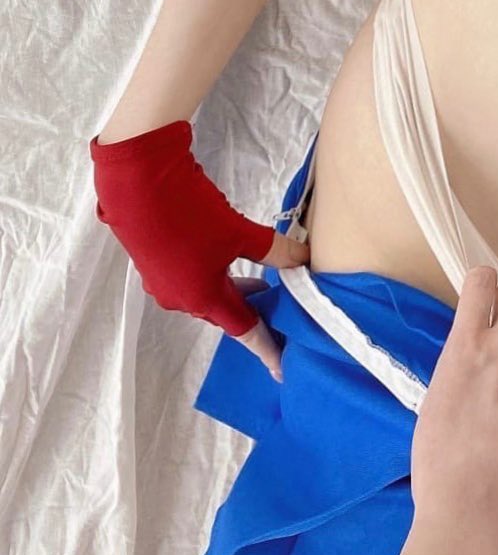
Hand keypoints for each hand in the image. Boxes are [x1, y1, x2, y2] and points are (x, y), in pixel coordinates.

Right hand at [89, 120, 308, 380]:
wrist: (137, 184)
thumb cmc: (189, 214)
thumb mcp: (239, 231)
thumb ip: (274, 250)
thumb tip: (304, 259)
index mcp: (203, 299)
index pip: (244, 330)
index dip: (266, 347)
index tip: (282, 370)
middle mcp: (180, 299)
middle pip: (224, 313)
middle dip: (252, 311)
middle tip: (279, 309)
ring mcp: (163, 282)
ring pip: (206, 295)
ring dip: (234, 291)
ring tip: (260, 282)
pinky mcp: (154, 263)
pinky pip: (191, 280)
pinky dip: (214, 277)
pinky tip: (227, 260)